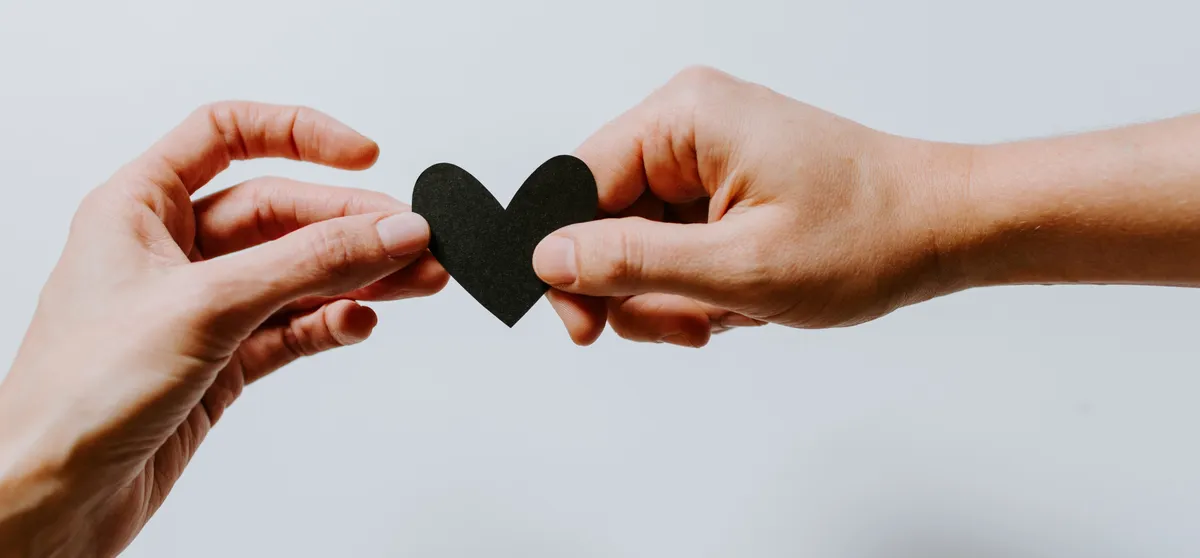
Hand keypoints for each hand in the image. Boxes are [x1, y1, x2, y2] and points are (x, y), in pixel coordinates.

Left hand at [0, 102, 447, 555]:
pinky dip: (330, 323)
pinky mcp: (222, 360)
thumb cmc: (78, 395)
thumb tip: (389, 229)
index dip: (298, 134)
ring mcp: (201, 307)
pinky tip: (358, 323)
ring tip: (418, 279)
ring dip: (358, 275)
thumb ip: (309, 263)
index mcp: (140, 207)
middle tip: (415, 240)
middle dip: (352, 225)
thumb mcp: (207, 305)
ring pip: (297, 273)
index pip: (227, 134)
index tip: (364, 155)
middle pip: (281, 212)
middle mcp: (171, 250)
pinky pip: (293, 327)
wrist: (52, 499)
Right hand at [533, 67, 971, 346]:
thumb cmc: (868, 234)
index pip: (575, 185)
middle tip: (689, 325)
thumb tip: (548, 259)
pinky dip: (699, 287)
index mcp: (684, 118)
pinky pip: (675, 247)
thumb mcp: (739, 265)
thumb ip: (632, 262)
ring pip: (639, 245)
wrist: (944, 228)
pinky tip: (743, 299)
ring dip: (675, 296)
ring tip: (731, 311)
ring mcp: (706, 157)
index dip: (568, 262)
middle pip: (604, 221)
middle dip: (639, 289)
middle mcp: (688, 126)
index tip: (585, 327)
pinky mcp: (723, 187)